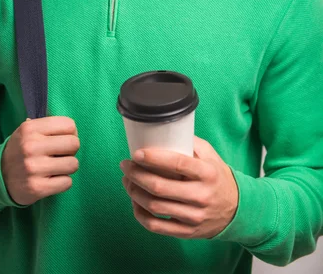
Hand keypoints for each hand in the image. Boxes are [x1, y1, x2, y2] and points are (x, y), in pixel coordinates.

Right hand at [1, 116, 79, 204]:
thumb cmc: (21, 149)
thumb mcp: (28, 130)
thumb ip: (50, 126)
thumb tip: (73, 130)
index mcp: (30, 128)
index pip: (69, 125)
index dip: (71, 133)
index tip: (63, 139)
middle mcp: (31, 146)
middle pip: (74, 144)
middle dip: (71, 150)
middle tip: (61, 154)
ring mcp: (33, 168)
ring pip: (73, 164)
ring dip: (68, 167)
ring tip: (56, 167)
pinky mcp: (37, 188)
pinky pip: (67, 182)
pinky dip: (63, 182)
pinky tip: (52, 179)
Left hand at [119, 136, 238, 238]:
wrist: (238, 209)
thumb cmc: (218, 177)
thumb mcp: (210, 155)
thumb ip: (189, 142)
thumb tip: (163, 130)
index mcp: (207, 173)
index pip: (177, 164)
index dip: (153, 158)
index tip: (136, 153)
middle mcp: (201, 196)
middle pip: (159, 187)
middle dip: (136, 175)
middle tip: (125, 165)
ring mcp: (194, 216)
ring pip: (155, 207)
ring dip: (134, 192)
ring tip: (127, 180)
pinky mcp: (187, 232)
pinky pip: (156, 226)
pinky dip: (140, 214)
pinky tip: (135, 202)